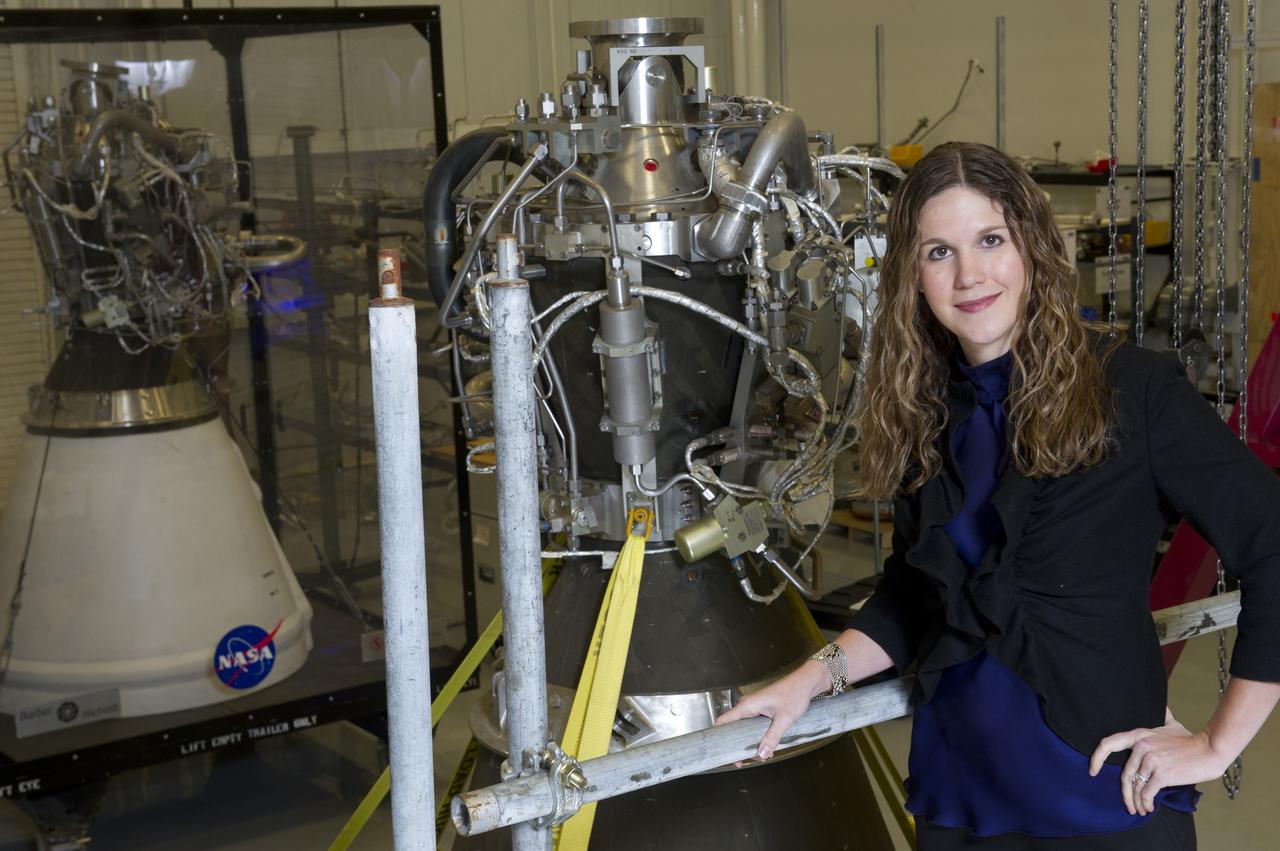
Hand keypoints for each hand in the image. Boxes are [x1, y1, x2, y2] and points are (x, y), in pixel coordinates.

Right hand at [714, 659, 829, 764]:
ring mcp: (753, 707)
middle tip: (748, 759)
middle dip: (739, 745)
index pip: (723, 721)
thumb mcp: (784, 719)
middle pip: (733, 728)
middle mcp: (747, 706)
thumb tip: (762, 754)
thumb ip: (772, 737)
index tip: (727, 754)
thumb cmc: (794, 695)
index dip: (720, 738)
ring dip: (750, 742)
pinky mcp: (760, 709)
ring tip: (763, 755)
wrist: (805, 683)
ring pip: (743, 728)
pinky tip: (768, 745)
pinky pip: (752, 725)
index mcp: (747, 705)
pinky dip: (757, 736)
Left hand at [1088, 707, 1230, 815]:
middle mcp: (1141, 747)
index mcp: (1139, 735)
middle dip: (1125, 794)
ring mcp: (1151, 760)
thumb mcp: (1171, 725)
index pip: (1109, 743)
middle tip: (1129, 806)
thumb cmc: (1191, 740)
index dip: (1096, 758)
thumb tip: (1163, 706)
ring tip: (1141, 809)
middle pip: (1125, 775)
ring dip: (1137, 802)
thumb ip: (1163, 718)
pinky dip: (1146, 803)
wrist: (1209, 750)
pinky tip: (1150, 807)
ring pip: (1136, 786)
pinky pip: (1147, 792)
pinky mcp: (1161, 774)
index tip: (1093, 771)